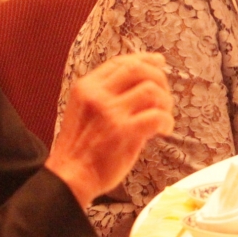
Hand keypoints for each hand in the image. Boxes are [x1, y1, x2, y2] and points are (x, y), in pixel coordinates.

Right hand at [47, 53, 172, 209]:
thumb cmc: (80, 148)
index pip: (120, 63)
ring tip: (164, 114)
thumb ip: (106, 95)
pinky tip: (164, 129)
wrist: (70, 177)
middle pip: (138, 69)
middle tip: (164, 95)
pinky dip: (167, 120)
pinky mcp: (124, 132)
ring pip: (151, 89)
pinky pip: (157, 115)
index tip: (158, 62)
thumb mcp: (84, 110)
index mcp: (86, 87)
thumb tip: (142, 81)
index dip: (144, 59)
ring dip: (165, 100)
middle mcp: (97, 95)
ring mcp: (111, 113)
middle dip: (158, 77)